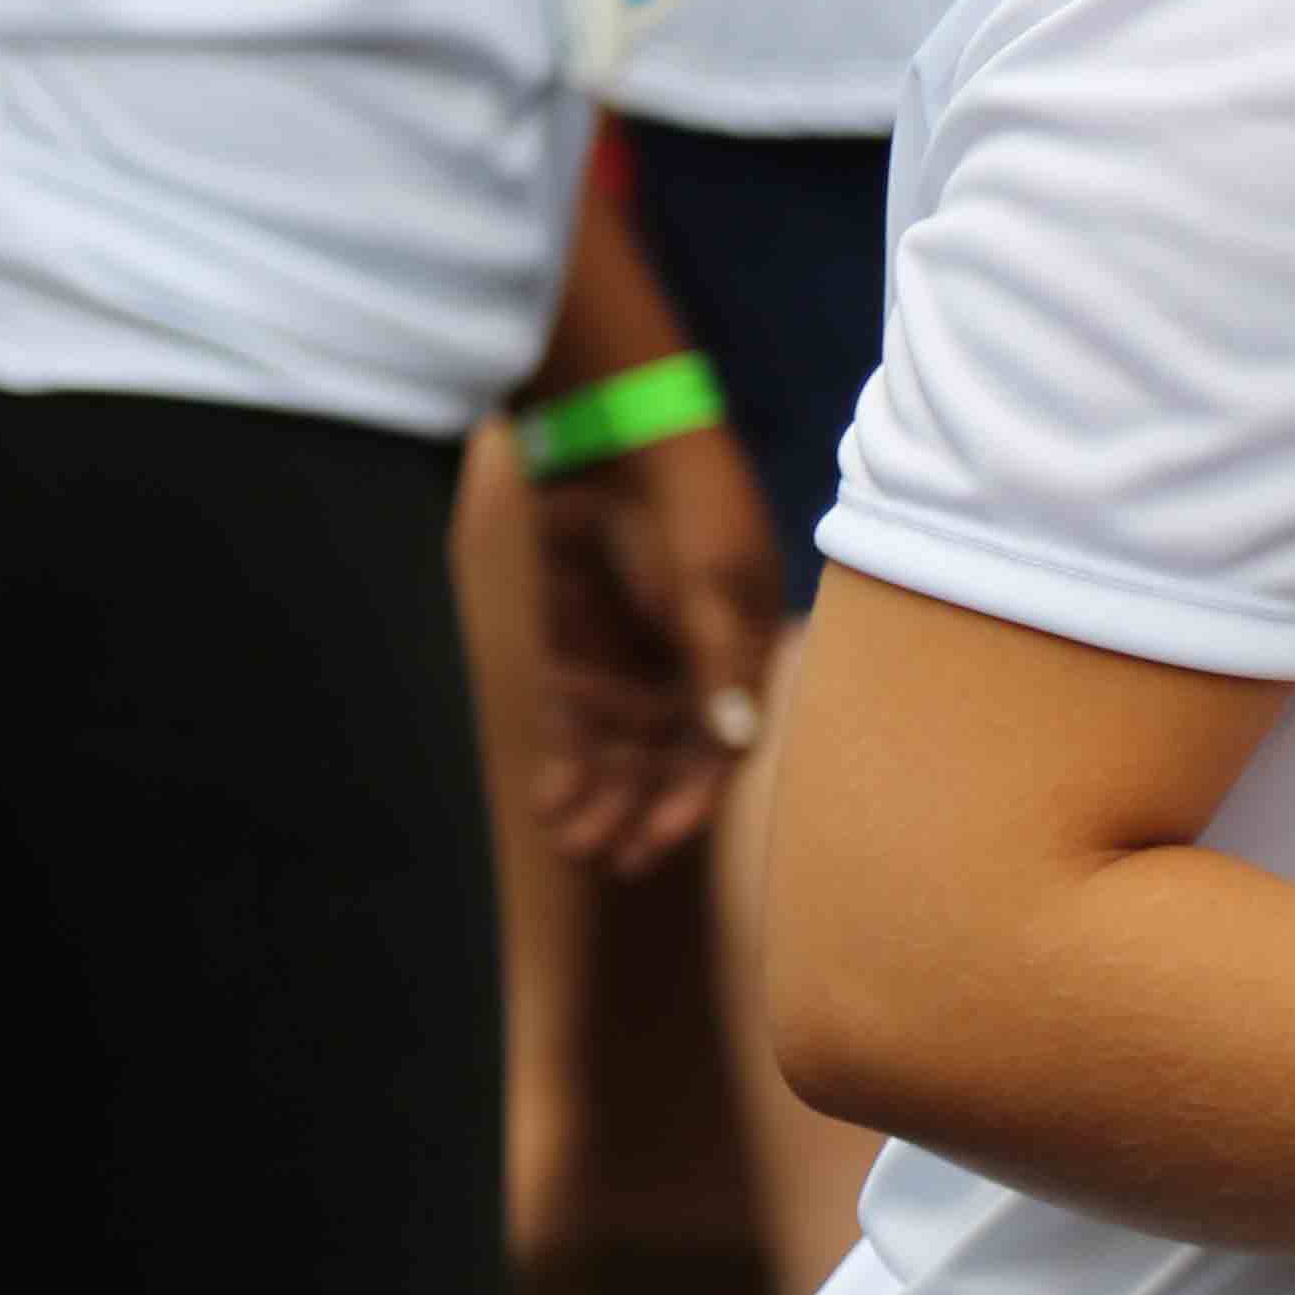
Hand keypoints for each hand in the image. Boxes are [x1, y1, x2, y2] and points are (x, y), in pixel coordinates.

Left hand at [530, 420, 778, 877]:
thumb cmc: (686, 502)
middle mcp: (690, 674)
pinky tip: (552, 802)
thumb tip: (736, 741)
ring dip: (599, 800)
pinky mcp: (576, 654)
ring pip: (617, 756)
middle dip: (636, 812)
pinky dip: (565, 765)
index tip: (656, 844)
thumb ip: (718, 668)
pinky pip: (573, 727)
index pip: (721, 748)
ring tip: (570, 841)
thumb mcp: (713, 585)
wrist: (609, 435)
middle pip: (665, 764)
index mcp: (742, 658)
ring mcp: (631, 666)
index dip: (690, 800)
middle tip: (604, 858)